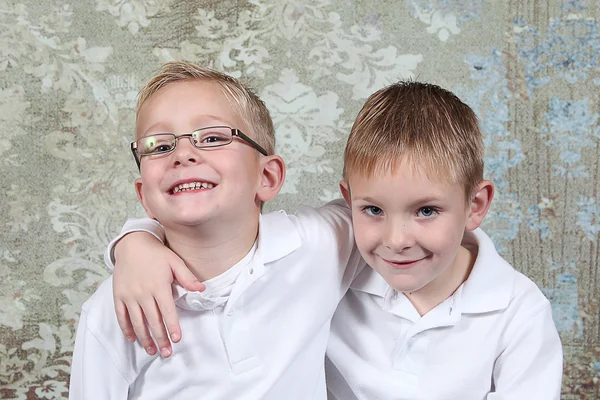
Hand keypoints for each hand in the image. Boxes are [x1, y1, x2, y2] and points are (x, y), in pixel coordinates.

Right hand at [112, 232, 204, 357]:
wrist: (132, 245)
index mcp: (159, 286)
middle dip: (160, 338)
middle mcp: (143, 293)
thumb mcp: (175, 262)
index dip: (173, 326)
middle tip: (167, 353)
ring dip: (145, 338)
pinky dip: (127, 329)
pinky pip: (122, 316)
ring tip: (152, 350)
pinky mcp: (119, 296)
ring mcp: (129, 295)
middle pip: (153, 321)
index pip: (167, 311)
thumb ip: (188, 277)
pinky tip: (133, 339)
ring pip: (137, 322)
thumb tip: (202, 289)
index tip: (177, 339)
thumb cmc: (156, 254)